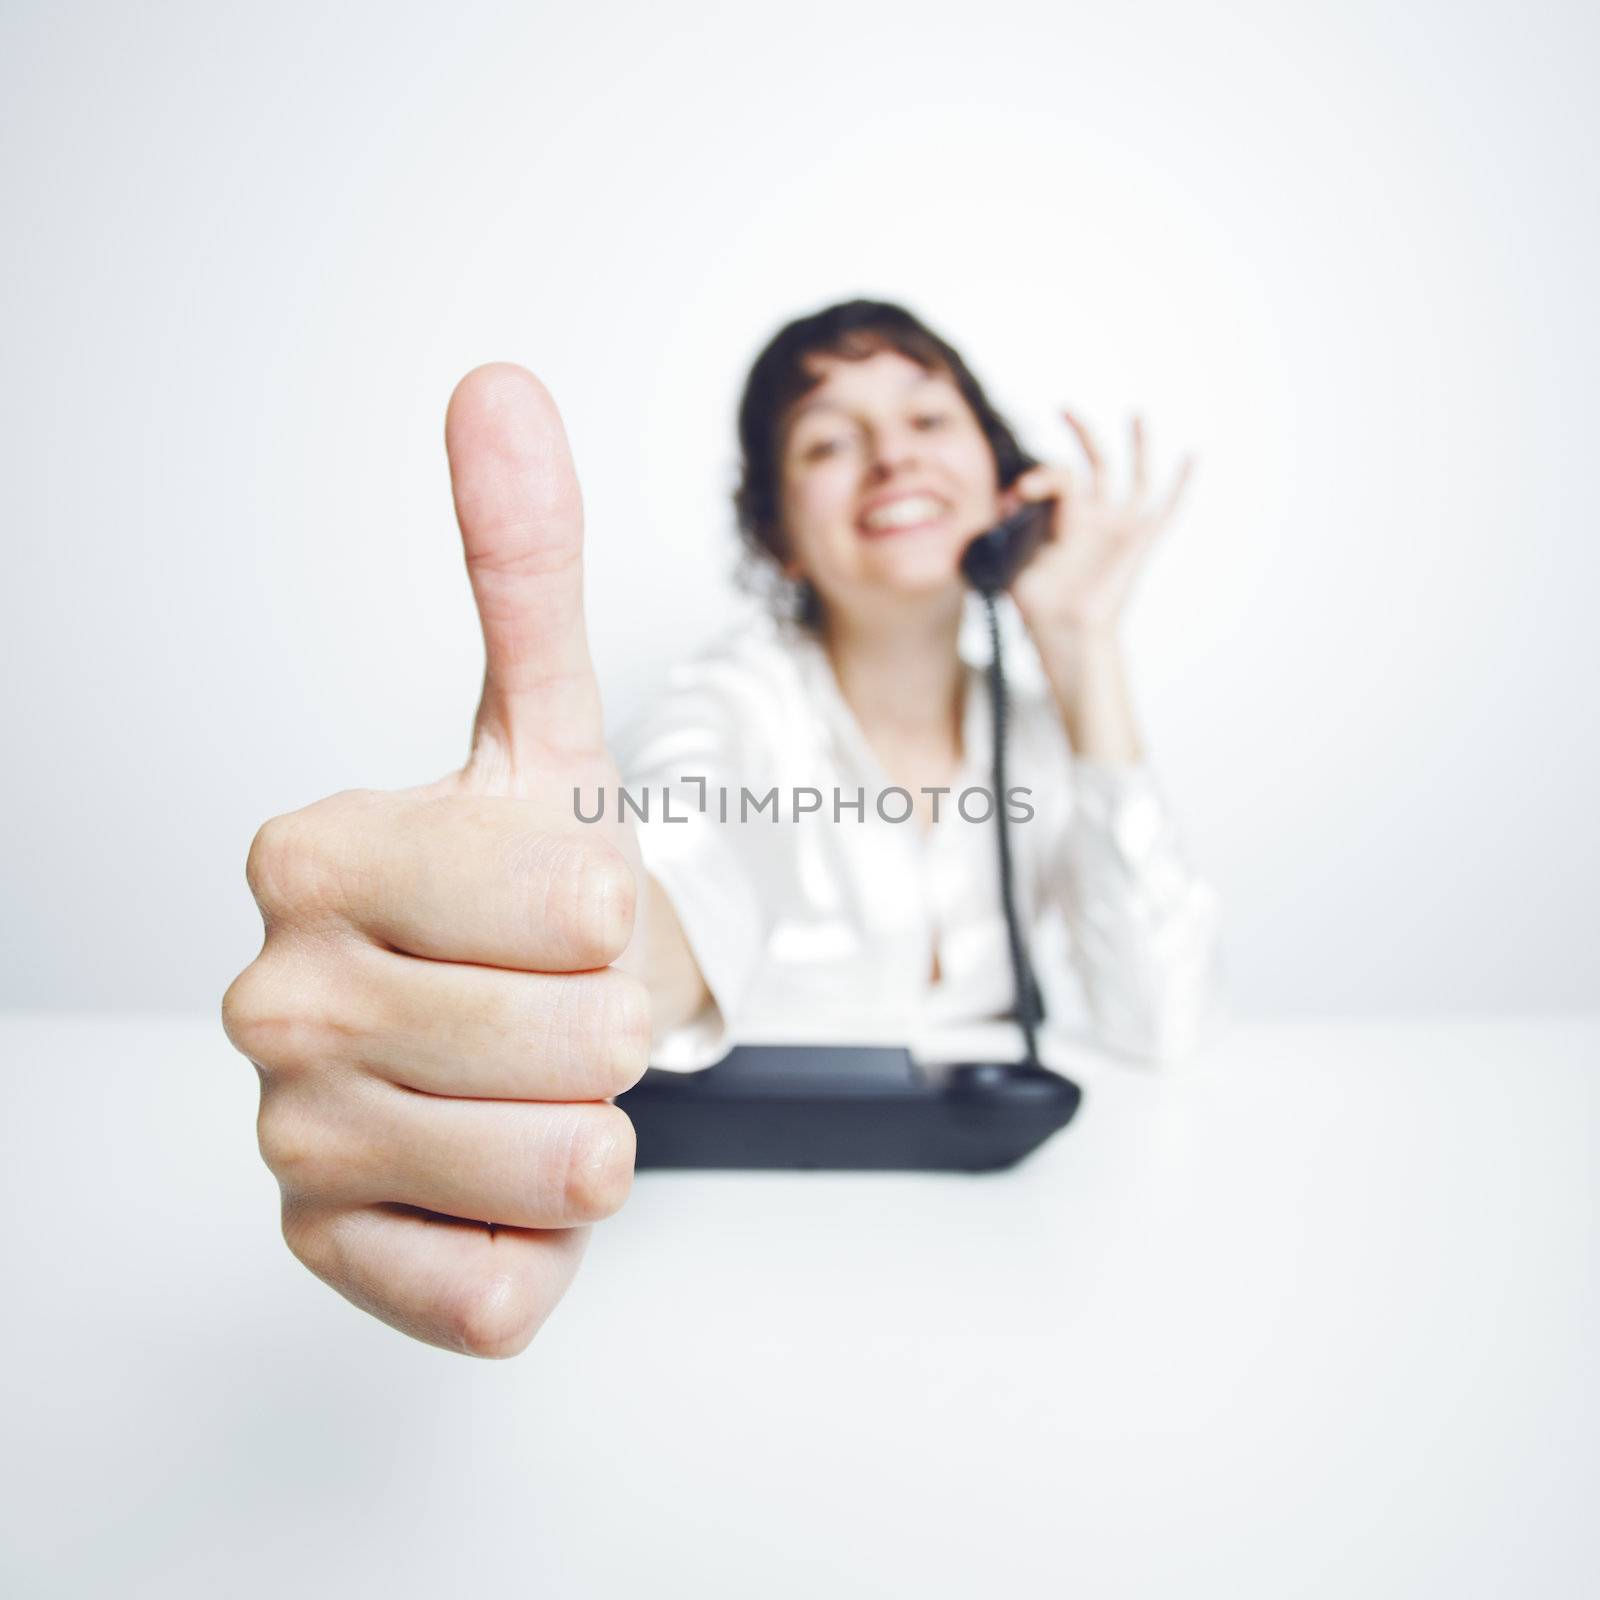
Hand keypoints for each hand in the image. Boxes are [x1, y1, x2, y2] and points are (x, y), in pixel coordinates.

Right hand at [222, 365, 646, 1357]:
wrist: (499, 1026)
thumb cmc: (523, 895)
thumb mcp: (539, 726)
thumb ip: (519, 563)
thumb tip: (496, 388)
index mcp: (311, 851)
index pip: (579, 900)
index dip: (613, 908)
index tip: (553, 902)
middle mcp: (270, 995)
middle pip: (583, 1043)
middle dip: (612, 1028)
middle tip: (550, 1001)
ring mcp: (286, 1138)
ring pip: (564, 1167)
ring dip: (589, 1132)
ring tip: (528, 1084)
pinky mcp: (328, 1260)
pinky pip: (502, 1290)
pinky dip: (539, 1241)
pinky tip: (487, 1176)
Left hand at [1007, 411, 1192, 639]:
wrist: (1064, 631)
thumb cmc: (1039, 602)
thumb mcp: (1011, 557)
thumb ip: (1007, 526)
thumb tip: (1004, 498)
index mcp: (1066, 517)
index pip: (1058, 478)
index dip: (1037, 478)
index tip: (1017, 494)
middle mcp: (1095, 516)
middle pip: (1095, 463)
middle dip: (1081, 433)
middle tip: (1064, 408)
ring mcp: (1120, 526)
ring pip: (1136, 476)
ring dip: (1137, 445)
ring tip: (1135, 415)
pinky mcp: (1141, 541)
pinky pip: (1167, 508)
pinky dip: (1182, 483)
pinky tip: (1191, 455)